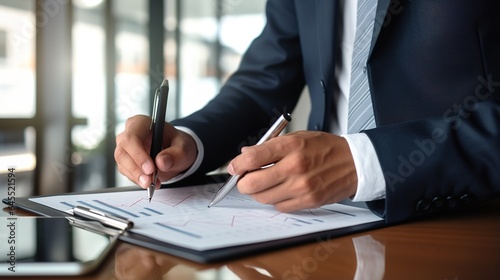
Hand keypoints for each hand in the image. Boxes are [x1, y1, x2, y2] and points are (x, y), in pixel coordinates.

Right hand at [114, 115, 197, 188]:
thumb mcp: (183, 147)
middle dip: (136, 169)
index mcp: (141, 123)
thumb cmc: (178, 144)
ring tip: (152, 184)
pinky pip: (126, 172)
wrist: (177, 153)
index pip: (132, 137)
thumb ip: (176, 154)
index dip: (138, 154)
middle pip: (123, 152)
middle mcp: (129, 133)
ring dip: (136, 176)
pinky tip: (150, 182)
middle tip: (149, 181)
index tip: (151, 168)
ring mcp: (125, 148)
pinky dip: (138, 180)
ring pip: (122, 164)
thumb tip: (161, 162)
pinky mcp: (126, 161)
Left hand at [227, 130, 357, 211]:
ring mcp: (302, 187)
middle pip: (252, 183)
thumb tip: (245, 155)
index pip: (253, 158)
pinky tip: (283, 190)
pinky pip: (280, 207)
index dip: (237, 165)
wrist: (355, 163)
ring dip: (259, 192)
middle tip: (245, 179)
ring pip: (263, 198)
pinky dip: (276, 200)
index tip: (234, 167)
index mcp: (291, 146)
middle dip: (243, 183)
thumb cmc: (325, 148)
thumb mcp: (298, 137)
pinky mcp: (308, 201)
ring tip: (267, 183)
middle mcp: (295, 167)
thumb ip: (270, 146)